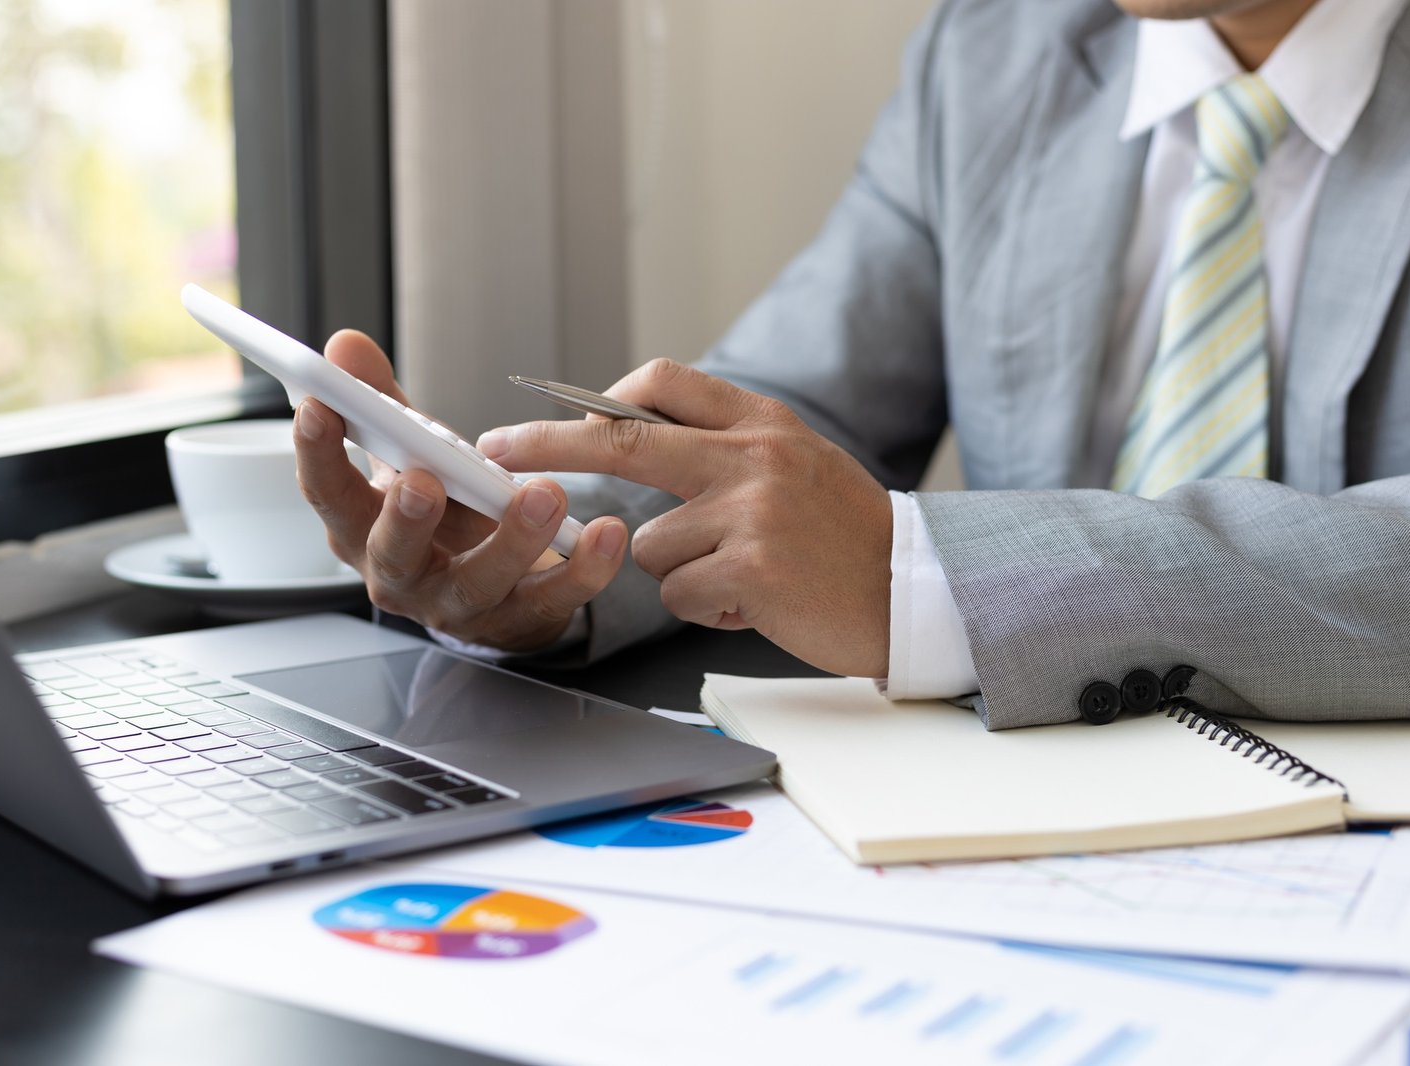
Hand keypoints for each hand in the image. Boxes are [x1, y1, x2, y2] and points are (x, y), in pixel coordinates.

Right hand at [292, 329, 629, 650]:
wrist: (494, 590)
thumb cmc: (444, 517)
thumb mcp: (408, 458)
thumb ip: (381, 405)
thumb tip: (347, 346)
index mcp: (362, 530)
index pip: (327, 495)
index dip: (317, 454)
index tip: (319, 408)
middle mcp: (401, 576)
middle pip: (392, 553)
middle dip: (406, 518)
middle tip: (423, 480)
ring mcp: (459, 604)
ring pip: (477, 582)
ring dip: (511, 539)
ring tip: (545, 495)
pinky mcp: (518, 620)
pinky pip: (552, 600)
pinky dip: (582, 569)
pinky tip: (605, 533)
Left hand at [477, 359, 892, 676]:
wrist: (914, 589)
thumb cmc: (847, 534)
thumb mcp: (794, 461)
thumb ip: (724, 446)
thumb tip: (633, 432)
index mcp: (760, 422)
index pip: (663, 382)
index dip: (598, 399)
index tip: (554, 415)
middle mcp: (751, 455)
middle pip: (622, 439)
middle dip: (546, 444)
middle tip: (496, 447)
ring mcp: (749, 509)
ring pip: (650, 544)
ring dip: (682, 571)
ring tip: (742, 574)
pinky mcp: (751, 566)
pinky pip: (680, 593)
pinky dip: (708, 606)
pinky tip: (756, 601)